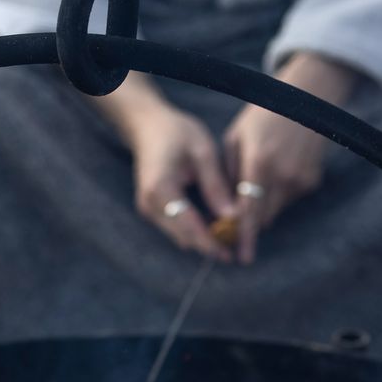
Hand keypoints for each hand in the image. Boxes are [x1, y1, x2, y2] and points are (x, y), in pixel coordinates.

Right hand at [96, 76, 234, 259]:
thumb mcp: (203, 152)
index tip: (229, 254)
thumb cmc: (177, 133)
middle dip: (208, 245)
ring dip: (202, 240)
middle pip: (183, 237)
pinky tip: (212, 227)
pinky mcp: (151, 211)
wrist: (148, 127)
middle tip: (234, 248)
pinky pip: (175, 229)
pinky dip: (194, 231)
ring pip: (179, 237)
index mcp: (161, 189)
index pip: (188, 226)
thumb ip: (216, 186)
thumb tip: (233, 217)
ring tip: (227, 238)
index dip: (209, 243)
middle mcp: (149, 205)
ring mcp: (148, 210)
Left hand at [223, 53, 355, 263]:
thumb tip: (224, 209)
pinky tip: (282, 167)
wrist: (307, 97)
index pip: (249, 210)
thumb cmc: (263, 115)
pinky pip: (290, 199)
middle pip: (264, 216)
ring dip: (266, 203)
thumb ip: (228, 174)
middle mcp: (282, 175)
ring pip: (276, 209)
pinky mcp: (312, 181)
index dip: (245, 235)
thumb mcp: (236, 137)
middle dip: (252, 219)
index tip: (242, 256)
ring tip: (264, 172)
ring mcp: (300, 180)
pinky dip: (281, 192)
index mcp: (259, 162)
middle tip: (241, 214)